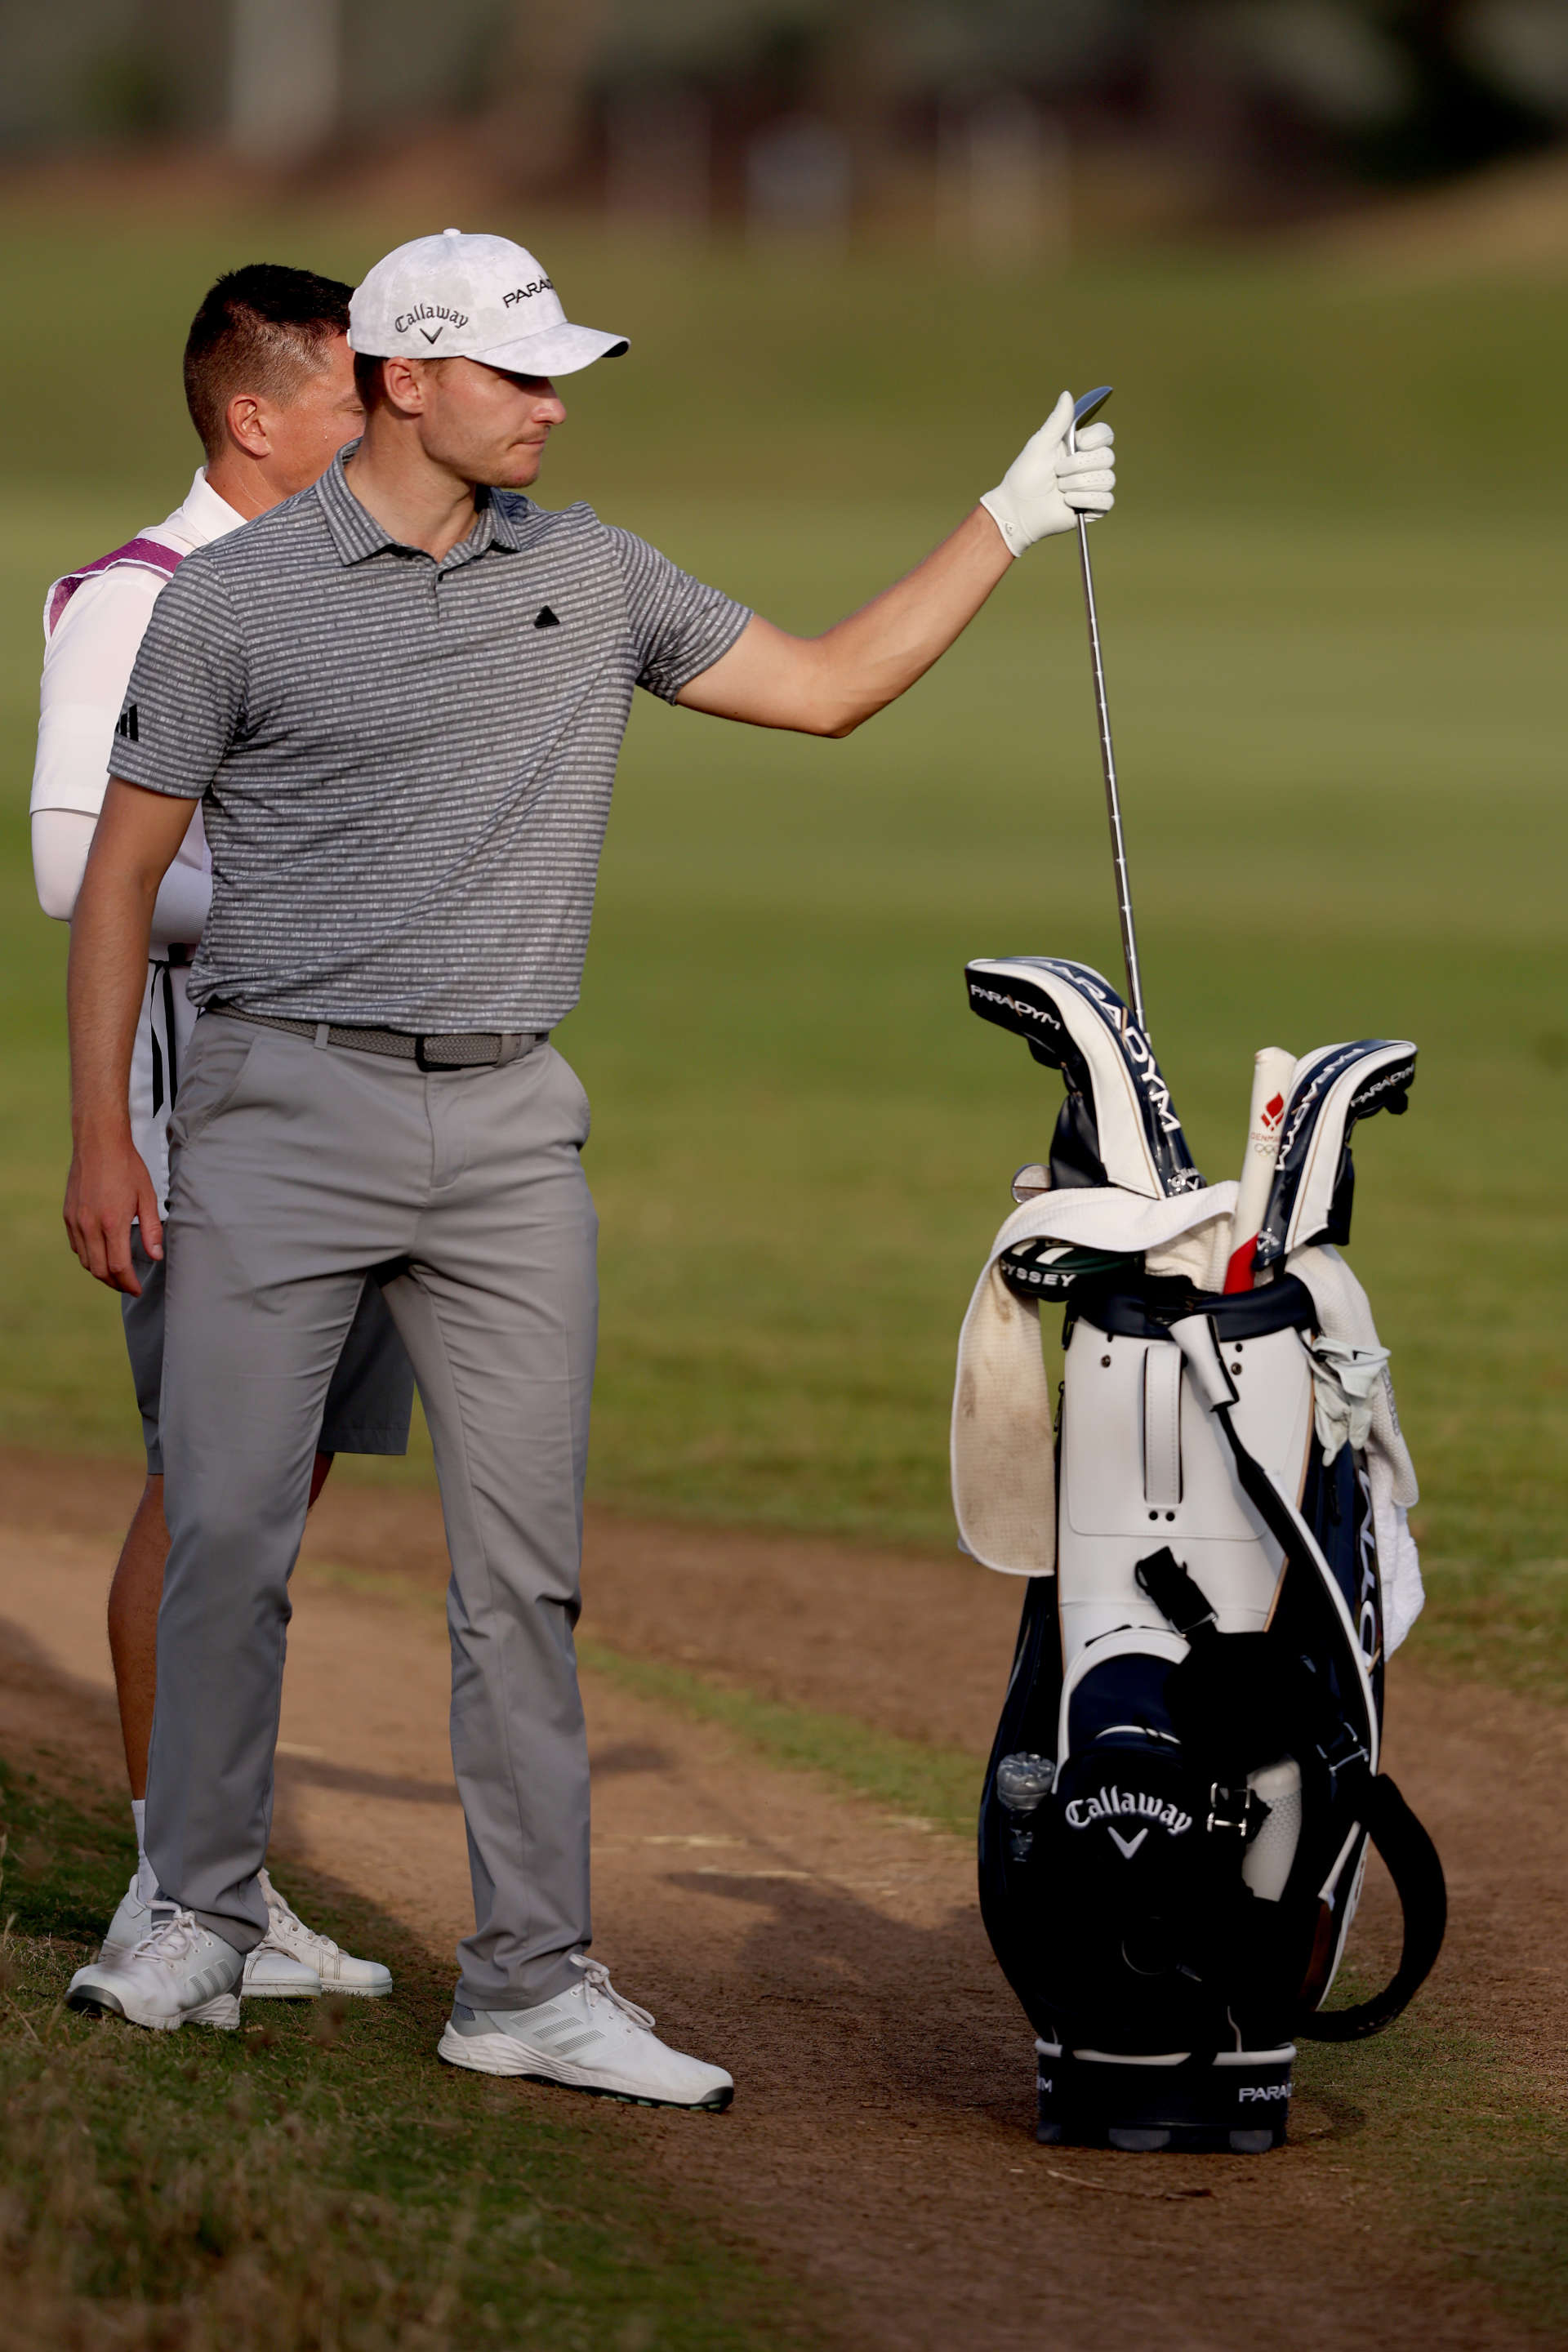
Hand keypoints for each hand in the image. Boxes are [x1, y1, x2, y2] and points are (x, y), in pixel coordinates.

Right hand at [64, 1129, 161, 1294]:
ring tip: (117, 1274)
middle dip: (115, 1283)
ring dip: (101, 1272)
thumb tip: (156, 1255)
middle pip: (100, 1270)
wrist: (99, 1144)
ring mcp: (76, 1221)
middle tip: (128, 1286)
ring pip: (85, 1261)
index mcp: (112, 1222)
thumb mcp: (147, 1197)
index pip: (118, 1267)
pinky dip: (88, 1257)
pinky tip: (101, 1254)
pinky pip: (76, 1246)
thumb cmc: (126, 1167)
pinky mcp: (68, 1215)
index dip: (128, 1283)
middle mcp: (90, 1225)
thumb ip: (151, 1230)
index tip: (137, 1289)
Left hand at [979, 389, 1115, 558]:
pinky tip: (1068, 503)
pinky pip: (1106, 501)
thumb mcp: (1041, 444)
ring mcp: (1094, 487)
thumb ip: (1057, 421)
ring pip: (1106, 479)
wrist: (1018, 509)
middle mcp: (1090, 465)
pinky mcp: (1095, 508)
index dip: (1096, 438)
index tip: (1080, 443)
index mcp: (1080, 446)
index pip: (1105, 434)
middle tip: (1057, 473)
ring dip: (1077, 485)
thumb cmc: (1025, 476)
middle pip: (1107, 457)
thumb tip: (1067, 394)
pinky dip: (1084, 501)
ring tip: (1059, 489)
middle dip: (1078, 466)